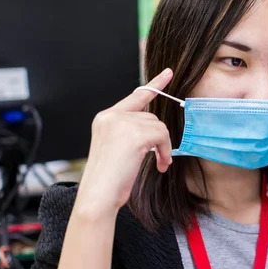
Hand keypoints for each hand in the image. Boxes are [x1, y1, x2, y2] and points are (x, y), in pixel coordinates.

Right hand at [76, 68, 173, 213]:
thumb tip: (156, 128)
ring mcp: (122, 123)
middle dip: (159, 138)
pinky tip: (160, 165)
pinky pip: (162, 136)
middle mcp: (112, 116)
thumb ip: (131, 132)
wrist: (98, 195)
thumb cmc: (109, 179)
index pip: (136, 96)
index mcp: (105, 117)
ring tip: (158, 164)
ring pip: (159, 127)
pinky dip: (165, 151)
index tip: (169, 73)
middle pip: (151, 117)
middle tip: (160, 158)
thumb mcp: (118, 148)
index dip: (155, 84)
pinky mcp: (134, 134)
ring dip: (163, 147)